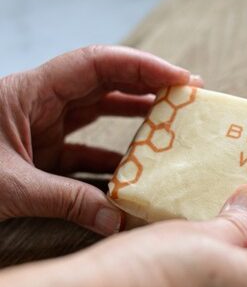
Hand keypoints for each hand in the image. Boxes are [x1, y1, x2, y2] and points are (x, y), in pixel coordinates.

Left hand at [0, 45, 199, 233]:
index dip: (142, 66)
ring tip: (173, 128)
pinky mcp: (38, 154)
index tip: (181, 80)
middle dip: (147, 87)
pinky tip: (135, 171)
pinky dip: (110, 159)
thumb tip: (119, 223)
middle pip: (104, 82)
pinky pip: (83, 150)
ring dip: (134, 119)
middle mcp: (38, 103)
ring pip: (97, 113)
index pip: (96, 64)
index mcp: (28, 92)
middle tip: (189, 98)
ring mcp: (39, 128)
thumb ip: (67, 202)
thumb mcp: (9, 187)